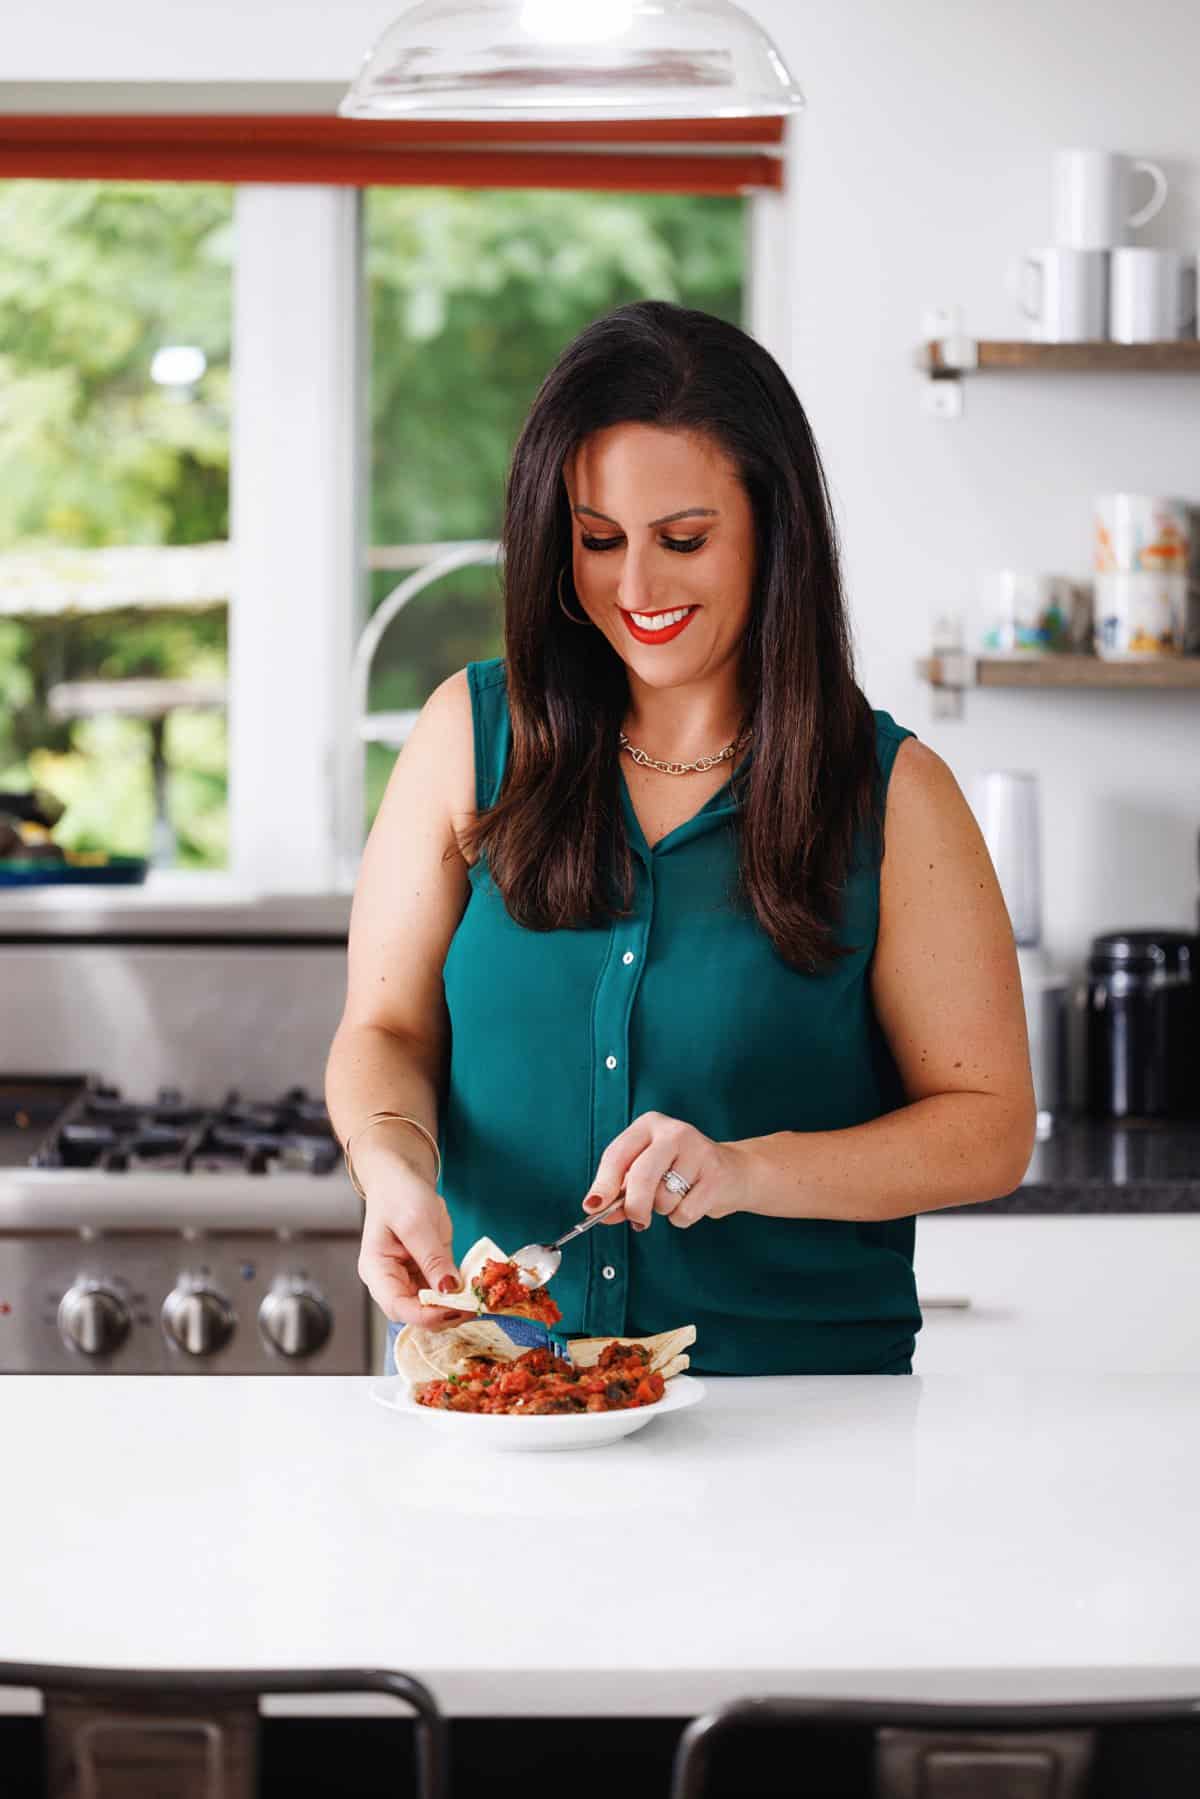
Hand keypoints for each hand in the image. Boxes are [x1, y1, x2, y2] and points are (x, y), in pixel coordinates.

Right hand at [354, 1137, 463, 1327]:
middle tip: (475, 1305)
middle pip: (416, 1313)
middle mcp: (391, 1281)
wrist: (402, 1178)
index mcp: (377, 1270)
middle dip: (445, 1314)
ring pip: (433, 1308)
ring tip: (480, 1298)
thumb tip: (449, 1290)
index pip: (398, 1307)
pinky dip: (460, 1294)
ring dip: (456, 1307)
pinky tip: (477, 1288)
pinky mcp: (427, 1273)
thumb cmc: (399, 1194)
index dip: (426, 1315)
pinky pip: (444, 1292)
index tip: (456, 1309)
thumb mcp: (416, 1222)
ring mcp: (409, 1279)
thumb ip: (432, 1258)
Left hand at [583, 1111, 749, 1231]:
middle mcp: (673, 1132)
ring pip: (663, 1198)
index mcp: (649, 1125)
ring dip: (664, 1210)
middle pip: (641, 1175)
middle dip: (634, 1206)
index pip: (617, 1154)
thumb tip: (596, 1209)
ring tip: (677, 1197)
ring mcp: (698, 1151)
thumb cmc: (680, 1172)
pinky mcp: (716, 1175)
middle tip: (637, 1220)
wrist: (734, 1172)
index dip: (603, 1184)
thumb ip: (620, 1189)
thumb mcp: (646, 1172)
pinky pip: (684, 1212)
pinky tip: (693, 1201)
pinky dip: (682, 1217)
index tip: (593, 1207)